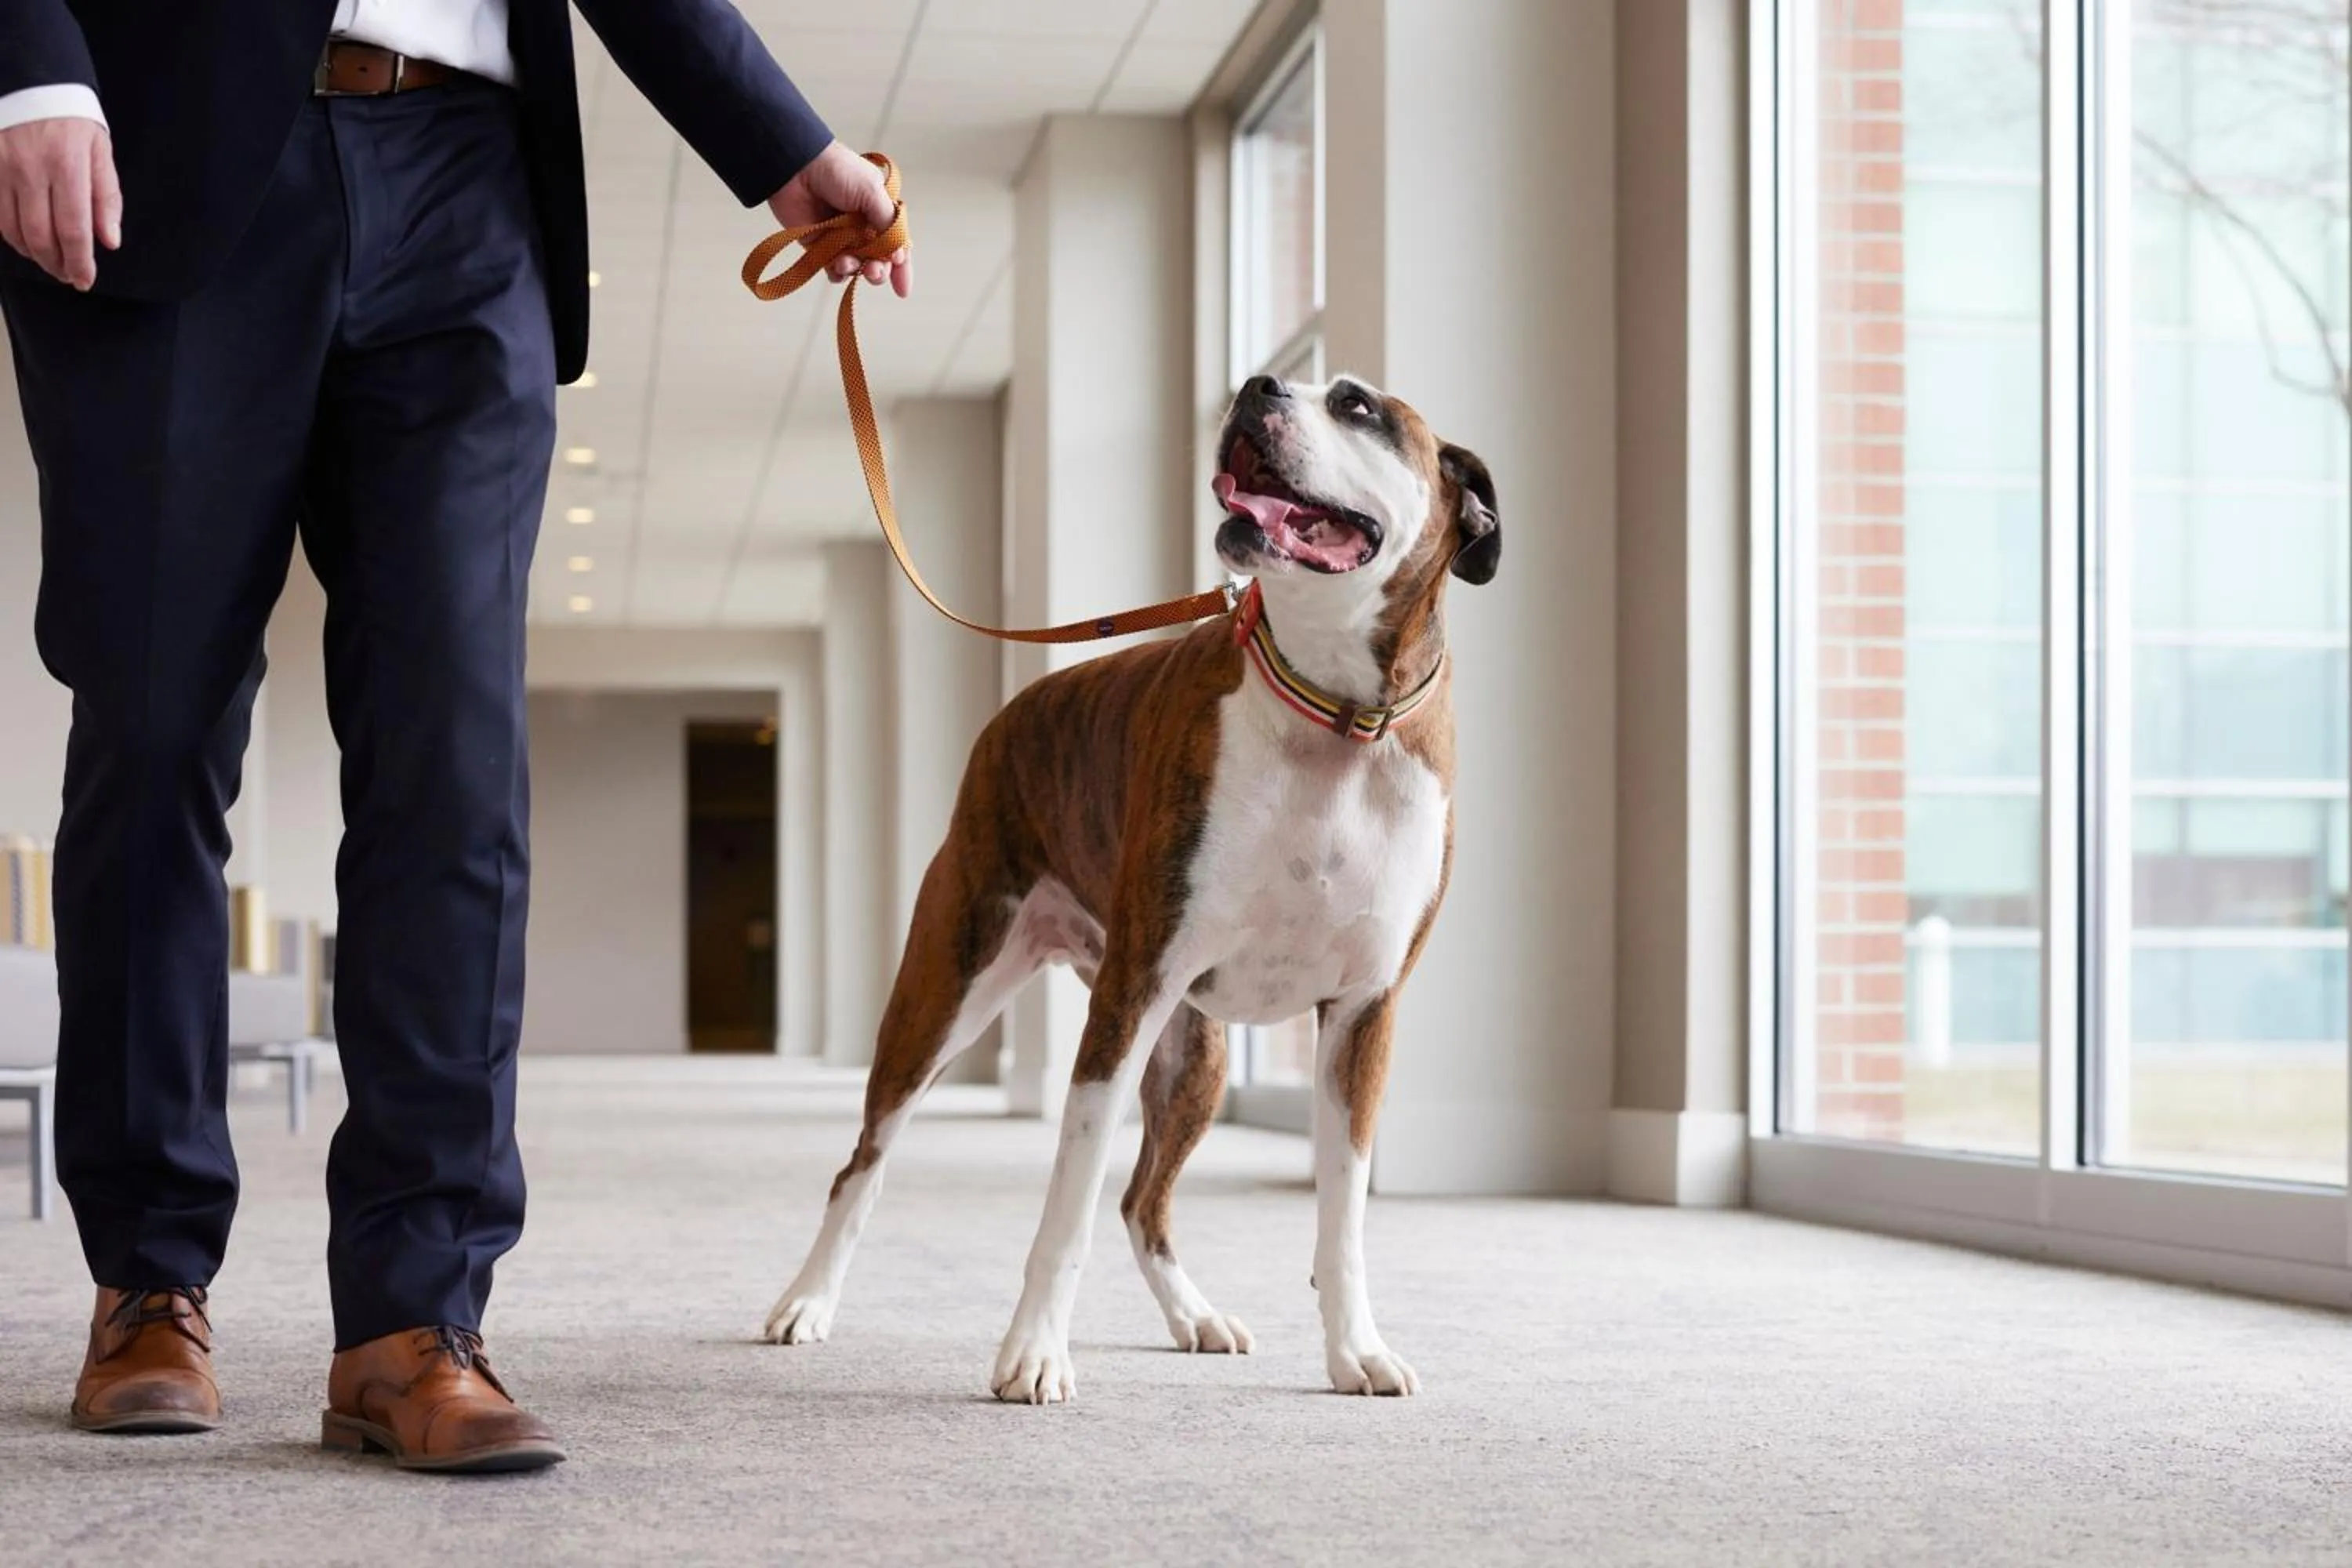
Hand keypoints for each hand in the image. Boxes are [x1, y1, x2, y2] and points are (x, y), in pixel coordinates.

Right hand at [0, 117, 119, 290]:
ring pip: (12, 230)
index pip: (74, 230)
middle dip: (56, 264)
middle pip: (40, 236)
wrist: (29, 80)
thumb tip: (109, 241)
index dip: (79, 263)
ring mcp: (2, 168)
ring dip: (32, 254)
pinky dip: (9, 234)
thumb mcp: (100, 151)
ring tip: (49, 260)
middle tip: (67, 274)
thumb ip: (106, 198)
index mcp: (68, 166)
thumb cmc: (71, 119)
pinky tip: (25, 239)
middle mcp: (31, 169)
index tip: (84, 281)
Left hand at [767, 141, 909, 297]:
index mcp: (879, 212)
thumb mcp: (872, 192)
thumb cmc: (837, 172)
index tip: (902, 290)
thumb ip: (888, 224)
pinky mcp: (819, 245)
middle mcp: (863, 227)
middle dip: (878, 271)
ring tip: (847, 263)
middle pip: (879, 261)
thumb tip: (900, 255)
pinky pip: (833, 269)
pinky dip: (837, 273)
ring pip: (857, 267)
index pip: (897, 244)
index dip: (902, 267)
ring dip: (856, 271)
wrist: (797, 168)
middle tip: (873, 272)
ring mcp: (841, 238)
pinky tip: (835, 266)